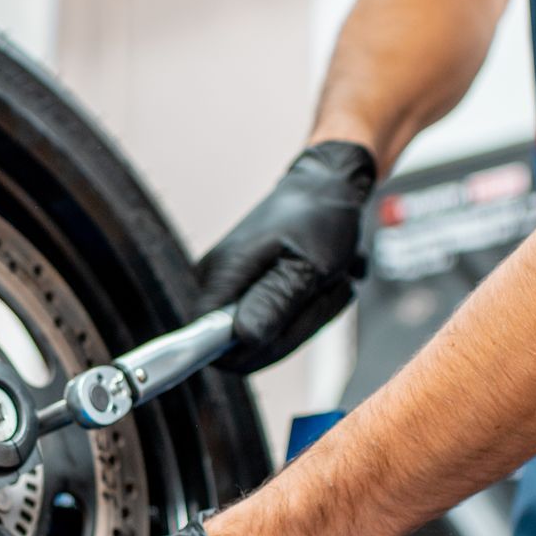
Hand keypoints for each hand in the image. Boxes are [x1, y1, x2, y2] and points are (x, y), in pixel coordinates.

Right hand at [196, 140, 375, 372]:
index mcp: (222, 275)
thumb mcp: (308, 265)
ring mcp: (230, 286)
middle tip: (319, 292)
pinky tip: (316, 285)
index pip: (208, 342)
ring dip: (302, 319)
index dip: (251, 348)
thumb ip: (276, 302)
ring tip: (322, 283)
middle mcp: (215, 282)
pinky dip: (301, 312)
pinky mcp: (246, 289)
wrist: (327, 187)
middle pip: (241, 345)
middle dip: (290, 330)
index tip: (289, 325)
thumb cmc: (320, 217)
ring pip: (262, 337)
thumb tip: (245, 337)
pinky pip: (271, 323)